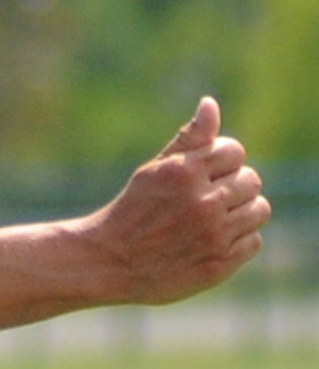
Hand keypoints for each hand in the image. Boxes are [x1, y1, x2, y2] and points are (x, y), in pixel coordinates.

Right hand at [89, 97, 269, 304]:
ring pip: (259, 210)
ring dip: (242, 213)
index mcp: (185, 172)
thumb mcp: (154, 170)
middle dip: (233, 187)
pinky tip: (214, 242)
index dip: (223, 162)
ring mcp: (213, 234)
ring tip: (216, 220)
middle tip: (209, 200)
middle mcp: (203, 202)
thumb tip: (210, 104)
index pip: (234, 152)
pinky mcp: (219, 264)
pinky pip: (254, 241)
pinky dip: (239, 241)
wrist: (110, 262)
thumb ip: (188, 139)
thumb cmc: (133, 211)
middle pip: (251, 181)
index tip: (205, 176)